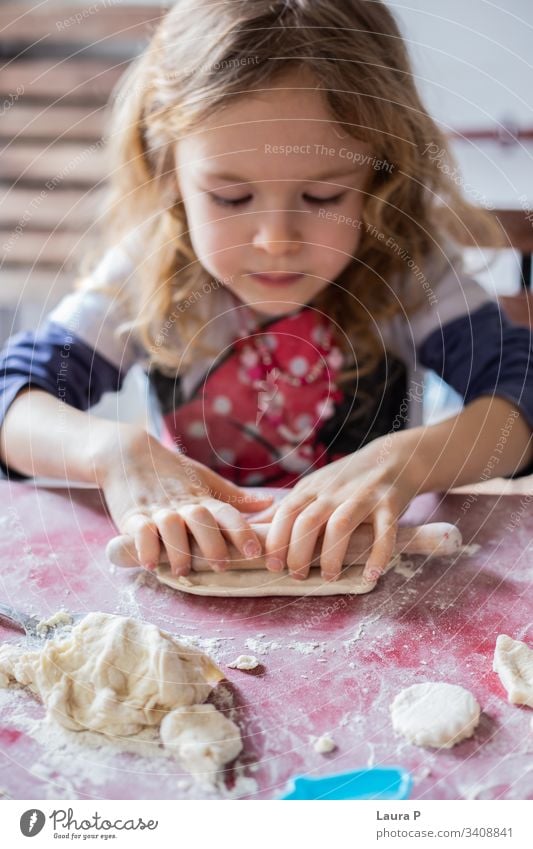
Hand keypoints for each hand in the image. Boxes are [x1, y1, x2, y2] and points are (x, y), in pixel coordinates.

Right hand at [95, 426, 272, 574]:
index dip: (242, 532)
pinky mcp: (131, 515)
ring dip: (177, 549)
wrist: (126, 453)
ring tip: (182, 571)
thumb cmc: (170, 471)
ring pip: (170, 526)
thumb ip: (234, 497)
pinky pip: (139, 530)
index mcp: (202, 497)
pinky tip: (149, 563)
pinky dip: (144, 546)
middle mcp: (181, 503)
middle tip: (221, 565)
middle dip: (213, 543)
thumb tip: (269, 502)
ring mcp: (156, 509)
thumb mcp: (203, 479)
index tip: (255, 551)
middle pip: (201, 519)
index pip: (226, 512)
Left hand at [261, 438, 415, 581]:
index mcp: (312, 490)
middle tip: (297, 575)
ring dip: (331, 556)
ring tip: (328, 577)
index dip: (276, 540)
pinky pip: (384, 532)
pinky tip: (371, 575)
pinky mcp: (389, 504)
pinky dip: (378, 555)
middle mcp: (334, 492)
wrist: (393, 457)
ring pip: (340, 526)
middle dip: (298, 552)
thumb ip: (286, 508)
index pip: (286, 513)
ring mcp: (362, 497)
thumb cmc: (345, 481)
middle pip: (308, 522)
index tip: (272, 565)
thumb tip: (251, 528)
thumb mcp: (312, 488)